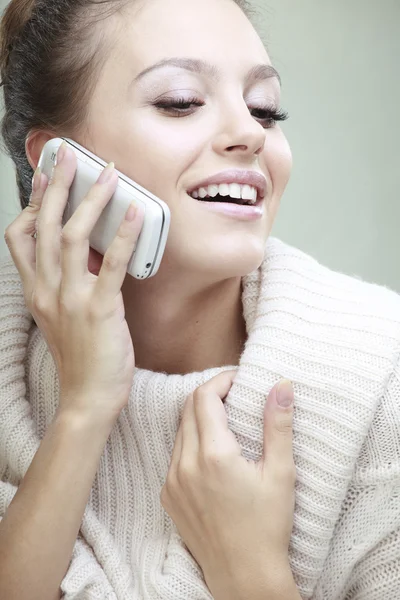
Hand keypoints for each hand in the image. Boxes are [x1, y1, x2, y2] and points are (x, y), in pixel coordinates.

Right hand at [4, 142, 143, 424]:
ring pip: (72, 237)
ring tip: (108, 174)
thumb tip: (88, 252)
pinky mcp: (99, 309)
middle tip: (68, 156)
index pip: (20, 238)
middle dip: (55, 187)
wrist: (87, 398)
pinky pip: (110, 264)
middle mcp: (47, 290)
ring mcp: (71, 299)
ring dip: (90, 201)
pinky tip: (135, 213)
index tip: (44, 179)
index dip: (30, 204)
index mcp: (36, 292)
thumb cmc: (80, 358)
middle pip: (43, 227)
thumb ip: (66, 284)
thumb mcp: (62, 317)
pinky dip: (123, 235)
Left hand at [160, 370, 296, 599]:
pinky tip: (212, 451)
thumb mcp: (281, 473)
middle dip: (211, 393)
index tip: (239, 380)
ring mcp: (172, 481)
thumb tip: (282, 386)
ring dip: (199, 417)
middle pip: (188, 408)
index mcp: (214, 455)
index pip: (205, 397)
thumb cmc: (267, 526)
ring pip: (180, 430)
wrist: (243, 575)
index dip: (221, 380)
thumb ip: (278, 425)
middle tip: (235, 394)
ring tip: (226, 420)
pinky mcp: (167, 495)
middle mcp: (185, 465)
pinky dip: (190, 441)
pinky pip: (174, 454)